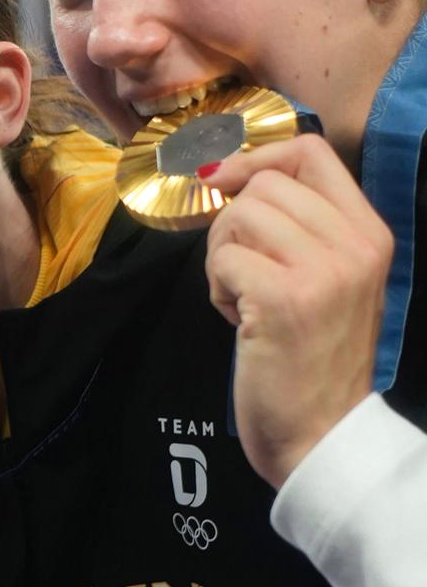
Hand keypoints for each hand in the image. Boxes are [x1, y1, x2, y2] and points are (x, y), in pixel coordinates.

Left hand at [202, 136, 391, 488]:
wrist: (321, 435)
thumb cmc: (312, 355)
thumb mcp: (327, 278)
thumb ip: (299, 225)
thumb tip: (227, 170)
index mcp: (370, 232)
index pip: (311, 151)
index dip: (257, 158)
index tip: (226, 182)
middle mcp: (355, 245)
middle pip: (263, 185)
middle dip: (233, 224)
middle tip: (243, 273)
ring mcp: (322, 271)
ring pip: (238, 216)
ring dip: (223, 256)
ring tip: (245, 299)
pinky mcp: (283, 298)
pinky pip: (223, 258)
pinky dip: (217, 287)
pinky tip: (240, 321)